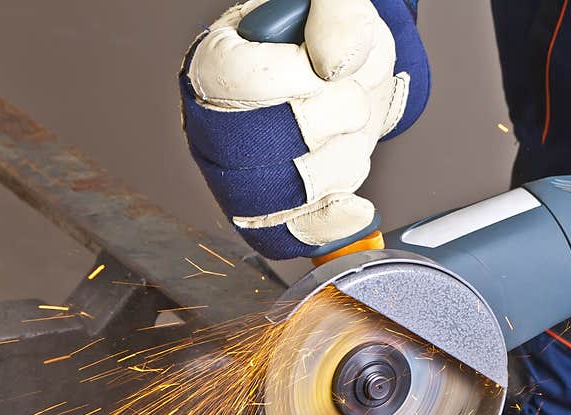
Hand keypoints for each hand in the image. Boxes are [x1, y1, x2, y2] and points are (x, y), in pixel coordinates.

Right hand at [180, 0, 428, 258]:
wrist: (352, 80)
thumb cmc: (333, 42)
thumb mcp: (341, 9)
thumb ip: (337, 16)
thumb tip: (333, 64)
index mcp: (214, 64)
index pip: (241, 83)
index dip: (298, 78)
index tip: (326, 67)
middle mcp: (216, 124)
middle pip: (260, 148)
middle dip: (328, 124)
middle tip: (348, 100)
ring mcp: (239, 175)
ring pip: (284, 196)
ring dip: (341, 165)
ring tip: (349, 135)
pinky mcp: (271, 211)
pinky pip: (289, 236)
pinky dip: (331, 226)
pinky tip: (356, 210)